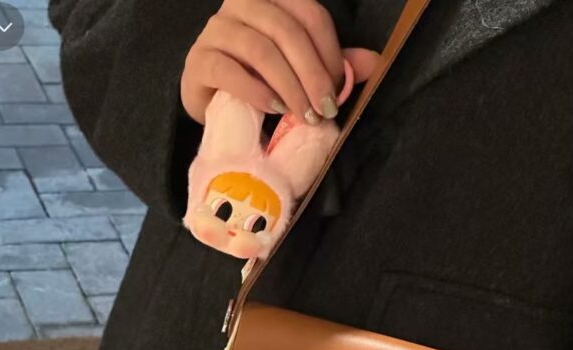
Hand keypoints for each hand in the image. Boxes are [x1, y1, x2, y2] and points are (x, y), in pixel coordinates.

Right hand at [181, 0, 378, 123]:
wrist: (214, 105)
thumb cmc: (259, 82)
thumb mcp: (300, 70)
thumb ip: (331, 63)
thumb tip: (374, 63)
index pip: (308, 13)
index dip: (329, 51)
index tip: (338, 89)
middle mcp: (240, 4)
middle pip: (286, 30)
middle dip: (312, 74)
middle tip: (325, 110)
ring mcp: (216, 30)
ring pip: (260, 50)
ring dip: (289, 86)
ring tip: (303, 115)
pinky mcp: (199, 60)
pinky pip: (229, 71)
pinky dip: (256, 91)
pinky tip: (274, 109)